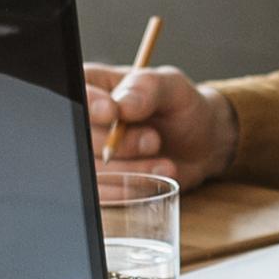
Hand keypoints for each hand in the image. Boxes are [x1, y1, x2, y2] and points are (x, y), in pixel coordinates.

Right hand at [86, 62, 237, 183]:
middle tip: (154, 139)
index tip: (113, 113)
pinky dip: (132, 188)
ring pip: (92, 169)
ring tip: (165, 162)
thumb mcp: (172, 87)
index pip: (77, 94)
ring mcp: (91, 153)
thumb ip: (146, 88)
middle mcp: (86, 120)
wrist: (202, 144)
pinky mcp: (101, 181)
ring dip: (131, 169)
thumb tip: (121, 105)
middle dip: (120, 144)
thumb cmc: (182, 108)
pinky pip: (102, 194)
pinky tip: (160, 174)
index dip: (89, 106)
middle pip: (80, 137)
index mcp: (94, 85)